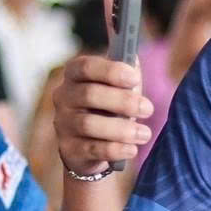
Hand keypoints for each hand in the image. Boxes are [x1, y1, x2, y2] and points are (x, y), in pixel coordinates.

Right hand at [50, 54, 150, 177]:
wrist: (93, 145)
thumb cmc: (109, 107)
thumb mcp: (119, 86)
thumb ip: (127, 72)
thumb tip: (133, 61)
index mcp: (75, 75)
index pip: (85, 66)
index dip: (111, 71)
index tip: (135, 78)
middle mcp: (64, 97)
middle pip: (89, 94)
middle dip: (123, 101)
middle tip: (148, 109)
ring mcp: (63, 123)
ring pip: (89, 124)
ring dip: (121, 129)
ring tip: (145, 134)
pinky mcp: (68, 149)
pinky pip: (91, 148)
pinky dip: (115, 149)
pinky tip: (132, 149)